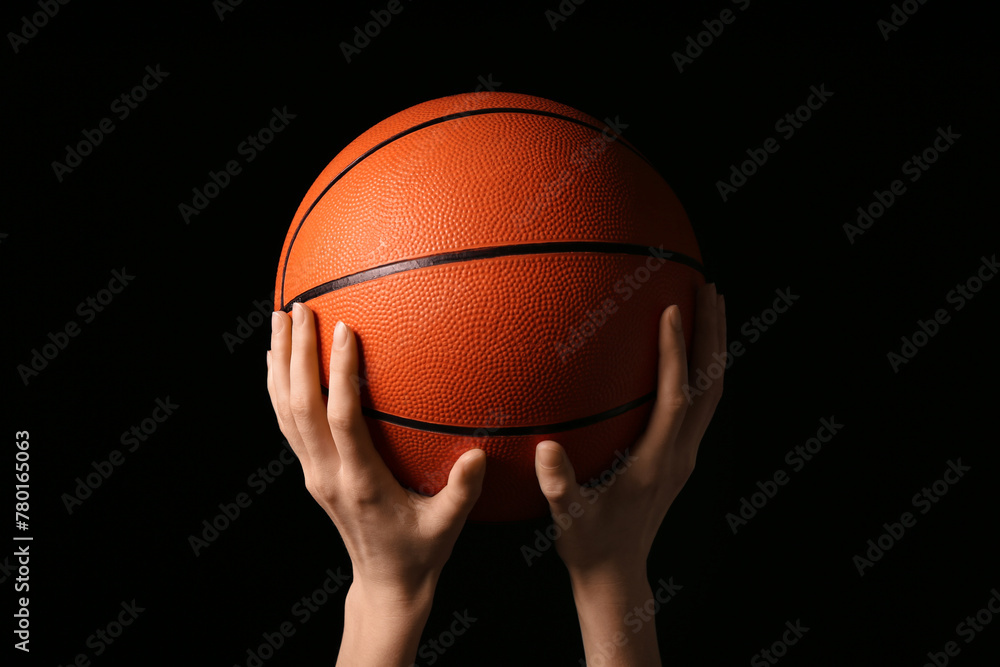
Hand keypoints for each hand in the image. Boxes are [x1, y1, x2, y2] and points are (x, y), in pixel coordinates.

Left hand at [266, 302, 486, 665]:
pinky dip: (278, 387)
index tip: (343, 330)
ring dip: (280, 364)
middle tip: (298, 308)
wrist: (384, 584)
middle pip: (299, 407)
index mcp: (361, 483)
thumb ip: (462, 490)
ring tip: (280, 319)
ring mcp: (315, 474)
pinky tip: (277, 360)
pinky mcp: (312, 472)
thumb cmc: (420, 553)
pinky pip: (287, 424)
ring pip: (285, 412)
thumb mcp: (447, 525)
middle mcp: (328, 475)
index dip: (338, 374)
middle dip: (296, 355)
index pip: (341, 419)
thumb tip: (477, 453)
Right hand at [533, 283, 724, 664]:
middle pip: (711, 385)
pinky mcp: (679, 457)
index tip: (672, 310)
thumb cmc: (591, 546)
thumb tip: (544, 450)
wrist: (618, 576)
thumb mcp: (569, 519)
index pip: (676, 398)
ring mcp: (684, 456)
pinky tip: (686, 351)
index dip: (676, 354)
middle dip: (714, 335)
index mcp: (657, 462)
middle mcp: (680, 454)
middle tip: (710, 288)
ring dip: (714, 348)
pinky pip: (699, 404)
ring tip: (710, 306)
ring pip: (712, 393)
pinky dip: (700, 369)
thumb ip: (560, 485)